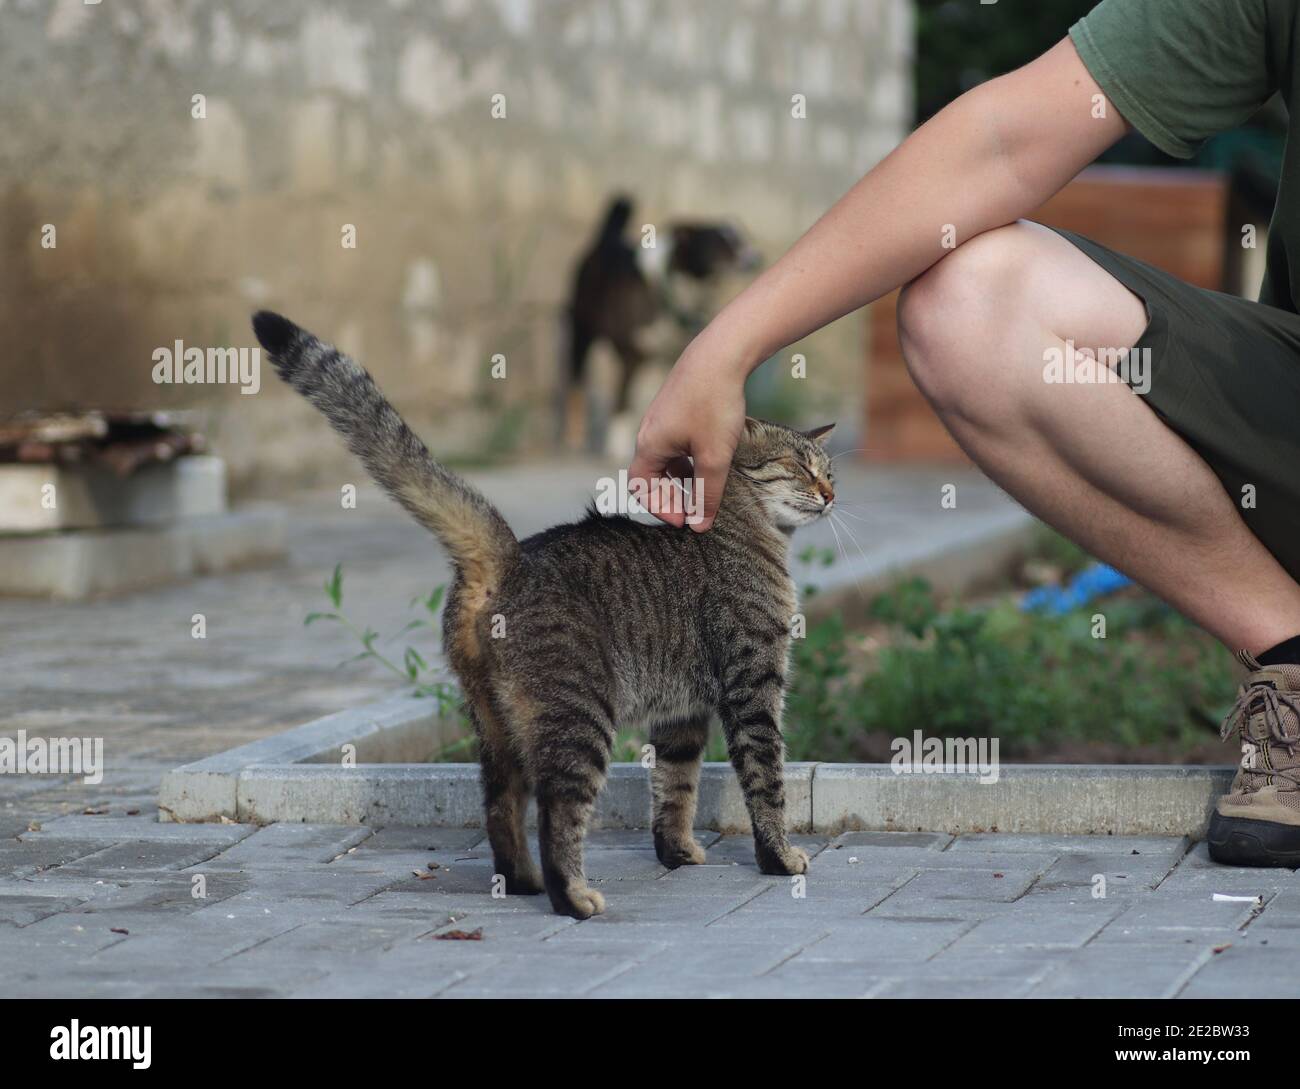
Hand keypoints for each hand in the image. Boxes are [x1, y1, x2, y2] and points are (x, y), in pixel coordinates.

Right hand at [628, 333, 747, 530]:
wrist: (721, 353)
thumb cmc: (714, 404)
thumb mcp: (714, 456)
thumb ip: (707, 494)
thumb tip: (700, 526)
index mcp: (649, 445)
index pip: (641, 489)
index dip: (660, 508)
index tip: (686, 520)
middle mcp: (649, 432)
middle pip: (652, 475)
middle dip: (672, 496)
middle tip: (697, 510)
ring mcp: (662, 419)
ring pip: (666, 459)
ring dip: (682, 479)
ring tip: (706, 489)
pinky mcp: (677, 408)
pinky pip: (676, 443)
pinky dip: (688, 459)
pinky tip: (711, 460)